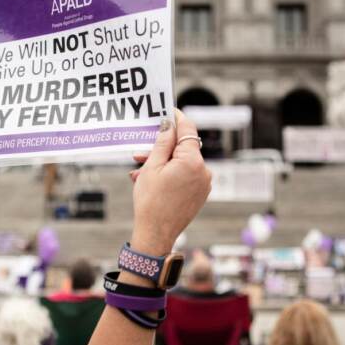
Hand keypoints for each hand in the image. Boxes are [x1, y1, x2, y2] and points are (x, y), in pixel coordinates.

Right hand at [129, 109, 210, 256]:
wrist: (155, 234)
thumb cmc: (150, 201)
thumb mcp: (152, 167)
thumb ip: (162, 142)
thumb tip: (169, 124)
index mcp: (192, 161)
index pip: (187, 129)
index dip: (176, 118)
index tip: (168, 110)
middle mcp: (203, 171)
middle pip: (183, 148)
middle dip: (162, 147)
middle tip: (140, 152)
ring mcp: (204, 183)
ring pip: (182, 162)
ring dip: (163, 162)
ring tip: (140, 171)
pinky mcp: (200, 193)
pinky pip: (185, 175)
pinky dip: (170, 173)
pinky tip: (151, 180)